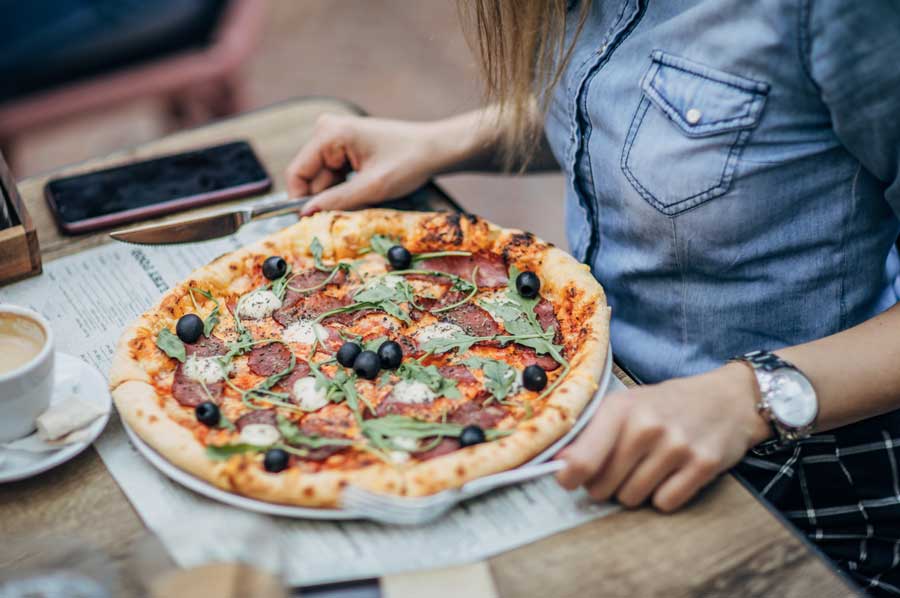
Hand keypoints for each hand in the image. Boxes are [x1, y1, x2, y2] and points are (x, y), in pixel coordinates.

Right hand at [286, 114, 448, 214]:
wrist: (435, 149)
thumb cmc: (409, 162)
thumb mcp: (372, 187)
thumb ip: (337, 201)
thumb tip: (305, 214)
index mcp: (330, 133)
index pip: (298, 173)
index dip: (302, 200)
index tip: (314, 223)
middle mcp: (327, 129)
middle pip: (311, 176)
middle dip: (327, 197)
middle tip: (353, 209)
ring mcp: (335, 136)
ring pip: (323, 178)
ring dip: (339, 194)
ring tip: (365, 196)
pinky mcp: (345, 145)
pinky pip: (334, 173)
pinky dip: (346, 187)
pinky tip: (366, 188)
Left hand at [556, 363, 769, 511]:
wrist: (727, 399)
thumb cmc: (665, 405)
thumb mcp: (625, 406)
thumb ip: (591, 433)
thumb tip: (560, 464)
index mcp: (620, 409)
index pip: (582, 460)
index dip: (569, 477)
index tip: (568, 481)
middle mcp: (647, 426)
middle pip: (604, 486)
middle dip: (606, 485)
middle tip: (620, 469)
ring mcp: (677, 446)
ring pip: (632, 498)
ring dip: (635, 491)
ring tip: (648, 468)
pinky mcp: (703, 465)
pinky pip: (665, 503)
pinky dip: (664, 496)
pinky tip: (671, 474)